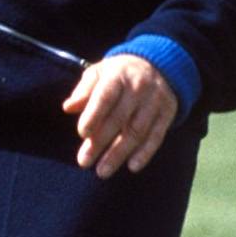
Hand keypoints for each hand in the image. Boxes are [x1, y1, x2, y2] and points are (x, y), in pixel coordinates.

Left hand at [62, 54, 178, 178]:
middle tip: (84, 162)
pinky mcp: (167, 113)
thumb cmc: (119, 74)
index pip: (106, 96)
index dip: (94, 115)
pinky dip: (145, 153)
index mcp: (119, 74)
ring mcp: (155, 100)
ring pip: (137, 131)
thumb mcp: (99, 73)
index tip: (82, 134)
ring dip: (119, 154)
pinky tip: (132, 167)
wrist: (158, 64)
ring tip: (102, 172)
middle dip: (100, 142)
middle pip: (119, 119)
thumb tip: (68, 107)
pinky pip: (156, 136)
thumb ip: (84, 91)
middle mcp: (139, 86)